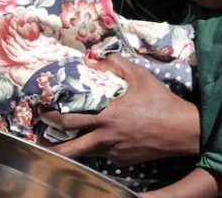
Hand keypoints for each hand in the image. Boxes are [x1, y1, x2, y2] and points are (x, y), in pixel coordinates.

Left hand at [40, 54, 199, 165]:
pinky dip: (93, 148)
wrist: (181, 130)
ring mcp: (112, 152)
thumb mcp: (139, 75)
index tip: (40, 109)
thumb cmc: (160, 100)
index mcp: (106, 115)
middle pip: (67, 147)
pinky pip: (100, 156)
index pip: (68, 119)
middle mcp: (105, 137)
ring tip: (57, 144)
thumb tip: (91, 60)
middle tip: (40, 133)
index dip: (49, 116)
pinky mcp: (120, 161)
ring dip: (68, 149)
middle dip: (48, 142)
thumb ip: (114, 64)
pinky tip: (94, 141)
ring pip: (82, 155)